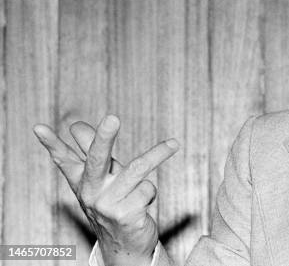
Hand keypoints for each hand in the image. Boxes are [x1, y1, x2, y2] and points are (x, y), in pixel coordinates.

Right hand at [33, 115, 178, 265]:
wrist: (123, 245)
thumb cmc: (114, 203)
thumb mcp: (102, 178)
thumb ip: (92, 152)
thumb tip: (76, 126)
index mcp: (82, 180)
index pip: (63, 158)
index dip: (51, 143)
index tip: (38, 127)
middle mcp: (91, 192)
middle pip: (97, 159)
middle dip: (104, 138)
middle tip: (112, 119)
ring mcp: (107, 205)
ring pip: (137, 169)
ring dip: (158, 154)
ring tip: (174, 144)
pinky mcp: (126, 215)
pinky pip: (148, 189)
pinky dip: (151, 191)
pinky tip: (143, 202)